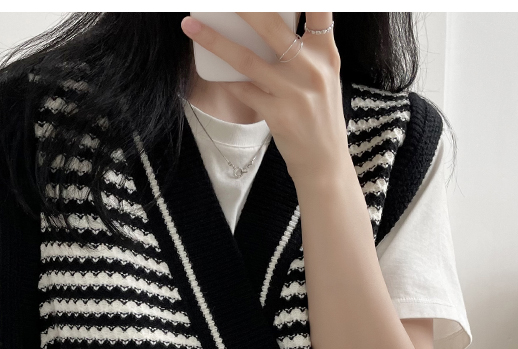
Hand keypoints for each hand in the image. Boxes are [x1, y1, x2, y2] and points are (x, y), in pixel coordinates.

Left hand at [180, 13, 349, 182]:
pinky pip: (242, 90)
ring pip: (246, 58)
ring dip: (213, 40)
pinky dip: (226, 79)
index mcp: (327, 54)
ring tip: (191, 26)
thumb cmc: (319, 115)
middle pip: (271, 25)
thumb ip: (305, 51)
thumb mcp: (323, 78)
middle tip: (219, 0)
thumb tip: (266, 26)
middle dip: (242, 8)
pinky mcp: (277, 115)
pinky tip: (212, 69)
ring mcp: (293, 93)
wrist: (324, 162)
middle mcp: (312, 69)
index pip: (318, 11)